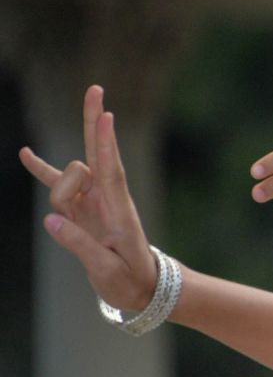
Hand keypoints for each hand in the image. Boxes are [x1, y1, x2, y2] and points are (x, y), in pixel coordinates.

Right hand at [20, 86, 160, 312]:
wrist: (143, 288)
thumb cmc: (130, 282)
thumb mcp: (107, 272)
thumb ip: (79, 246)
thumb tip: (50, 220)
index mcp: (120, 212)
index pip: (111, 171)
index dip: (105, 144)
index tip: (106, 115)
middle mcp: (108, 199)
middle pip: (96, 154)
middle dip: (93, 122)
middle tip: (96, 88)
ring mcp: (94, 200)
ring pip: (67, 178)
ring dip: (59, 192)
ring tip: (73, 224)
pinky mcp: (81, 207)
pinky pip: (57, 184)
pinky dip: (42, 170)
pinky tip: (25, 154)